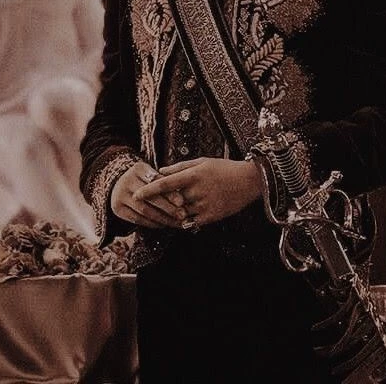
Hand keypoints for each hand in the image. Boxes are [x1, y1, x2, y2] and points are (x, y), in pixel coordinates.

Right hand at [111, 161, 185, 228]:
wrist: (119, 183)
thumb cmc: (145, 179)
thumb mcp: (153, 173)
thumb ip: (165, 182)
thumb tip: (182, 200)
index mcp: (138, 169)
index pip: (156, 181)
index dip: (169, 192)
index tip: (181, 202)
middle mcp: (126, 181)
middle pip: (150, 197)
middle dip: (168, 208)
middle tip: (182, 215)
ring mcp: (119, 195)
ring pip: (144, 210)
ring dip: (162, 218)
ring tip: (176, 222)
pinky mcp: (117, 209)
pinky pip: (137, 219)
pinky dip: (152, 223)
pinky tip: (163, 224)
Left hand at [133, 157, 262, 227]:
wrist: (249, 181)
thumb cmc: (224, 168)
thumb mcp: (202, 161)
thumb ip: (179, 167)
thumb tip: (160, 170)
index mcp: (193, 176)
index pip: (165, 184)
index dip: (148, 191)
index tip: (136, 195)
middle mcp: (197, 191)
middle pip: (170, 202)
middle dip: (158, 204)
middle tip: (147, 205)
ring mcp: (204, 205)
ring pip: (179, 214)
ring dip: (169, 215)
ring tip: (162, 213)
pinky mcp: (211, 217)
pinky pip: (190, 223)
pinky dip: (182, 222)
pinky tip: (178, 219)